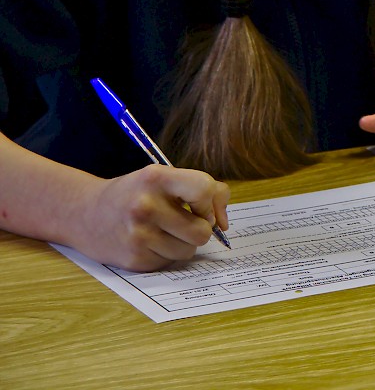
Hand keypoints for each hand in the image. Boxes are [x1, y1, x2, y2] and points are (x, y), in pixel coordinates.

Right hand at [74, 165, 230, 271]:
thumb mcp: (163, 177)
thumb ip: (202, 188)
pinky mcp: (134, 259)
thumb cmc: (135, 193)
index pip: (204, 188)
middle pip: (202, 231)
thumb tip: (224, 223)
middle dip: (200, 228)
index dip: (210, 201)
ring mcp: (138, 235)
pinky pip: (171, 262)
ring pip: (189, 250)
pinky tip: (149, 242)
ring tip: (164, 231)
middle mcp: (145, 206)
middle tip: (183, 221)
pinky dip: (166, 255)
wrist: (84, 214)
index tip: (200, 206)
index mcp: (156, 178)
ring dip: (184, 244)